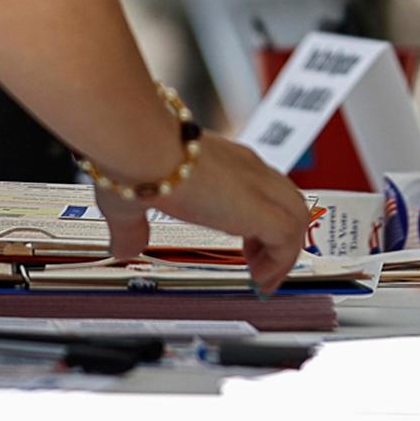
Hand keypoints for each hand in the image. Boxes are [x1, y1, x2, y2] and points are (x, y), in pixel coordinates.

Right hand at [116, 133, 308, 292]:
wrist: (137, 142)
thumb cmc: (131, 158)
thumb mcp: (131, 201)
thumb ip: (132, 229)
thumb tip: (122, 250)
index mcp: (219, 160)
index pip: (259, 186)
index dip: (258, 217)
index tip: (248, 243)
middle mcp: (244, 167)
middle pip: (288, 198)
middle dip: (280, 235)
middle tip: (257, 263)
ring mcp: (256, 183)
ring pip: (296, 215)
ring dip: (284, 251)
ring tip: (261, 276)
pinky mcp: (258, 206)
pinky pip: (288, 237)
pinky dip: (281, 261)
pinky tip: (259, 278)